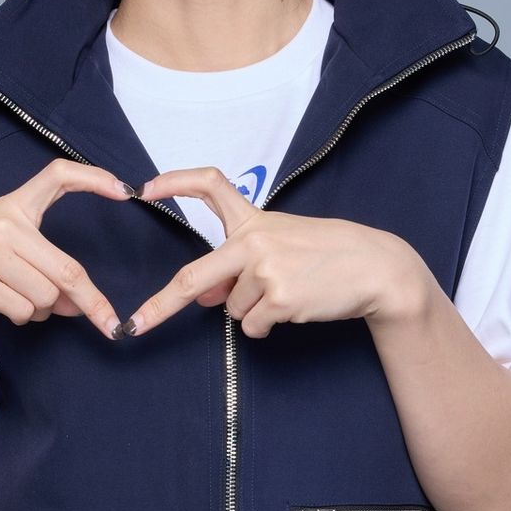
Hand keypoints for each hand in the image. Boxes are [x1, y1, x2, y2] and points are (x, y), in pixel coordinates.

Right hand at [0, 156, 135, 340]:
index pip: (58, 176)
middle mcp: (6, 227)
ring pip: (47, 297)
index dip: (95, 179)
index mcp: (13, 206)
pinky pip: (24, 311)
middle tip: (108, 323)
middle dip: (91, 302)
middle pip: (67, 270)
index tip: (124, 190)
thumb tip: (76, 302)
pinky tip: (2, 305)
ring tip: (16, 299)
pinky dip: (22, 317)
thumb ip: (38, 262)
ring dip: (42, 310)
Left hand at [115, 166, 427, 338]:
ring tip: (290, 292)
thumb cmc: (327, 255)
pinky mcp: (279, 297)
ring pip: (233, 309)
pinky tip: (294, 308)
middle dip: (161, 305)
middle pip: (194, 276)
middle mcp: (253, 240)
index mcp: (253, 220)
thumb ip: (239, 265)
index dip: (174, 182)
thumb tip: (202, 298)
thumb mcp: (282, 247)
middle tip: (136, 326)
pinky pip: (252, 326)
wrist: (374, 268)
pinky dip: (267, 327)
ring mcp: (265, 268)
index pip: (210, 185)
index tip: (144, 188)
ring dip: (254, 311)